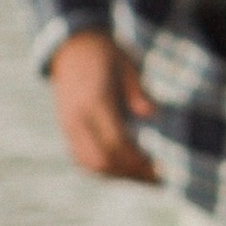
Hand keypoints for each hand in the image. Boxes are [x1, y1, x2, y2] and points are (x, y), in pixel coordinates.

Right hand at [48, 30, 159, 182]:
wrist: (71, 47)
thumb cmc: (105, 54)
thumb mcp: (127, 64)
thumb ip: (138, 91)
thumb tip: (152, 114)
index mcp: (94, 101)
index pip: (115, 143)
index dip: (137, 161)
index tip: (159, 168)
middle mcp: (77, 118)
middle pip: (102, 161)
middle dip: (130, 174)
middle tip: (156, 178)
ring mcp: (68, 126)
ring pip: (90, 165)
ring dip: (118, 176)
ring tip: (143, 178)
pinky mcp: (66, 131)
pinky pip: (82, 160)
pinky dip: (104, 170)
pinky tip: (124, 169)